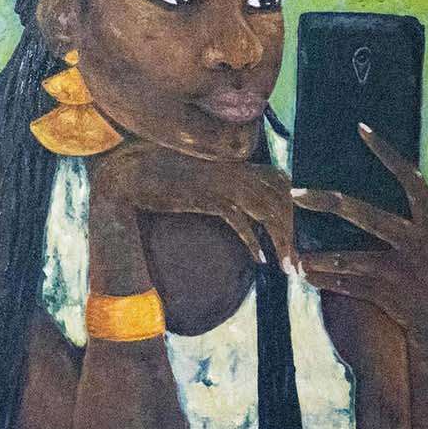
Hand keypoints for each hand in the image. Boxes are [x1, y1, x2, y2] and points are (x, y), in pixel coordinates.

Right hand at [90, 138, 298, 263]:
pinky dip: (254, 242)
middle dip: (294, 231)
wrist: (129, 174)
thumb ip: (226, 185)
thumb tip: (246, 206)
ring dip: (282, 241)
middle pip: (282, 199)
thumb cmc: (163, 176)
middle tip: (297, 261)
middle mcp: (236, 169)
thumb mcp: (204, 178)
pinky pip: (241, 221)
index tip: (297, 235)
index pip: (282, 182)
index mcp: (238, 161)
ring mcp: (223, 182)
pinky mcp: (207, 198)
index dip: (296, 209)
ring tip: (286, 266)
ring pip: (268, 211)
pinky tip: (260, 260)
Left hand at [292, 126, 427, 352]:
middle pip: (368, 215)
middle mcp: (420, 240)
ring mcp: (405, 269)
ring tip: (295, 256)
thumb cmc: (426, 274)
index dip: (387, 153)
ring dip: (320, 257)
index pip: (410, 178)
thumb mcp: (427, 240)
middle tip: (296, 194)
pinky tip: (306, 276)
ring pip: (352, 258)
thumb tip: (358, 189)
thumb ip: (403, 216)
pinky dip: (326, 281)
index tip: (361, 129)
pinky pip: (349, 285)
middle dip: (329, 204)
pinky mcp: (389, 294)